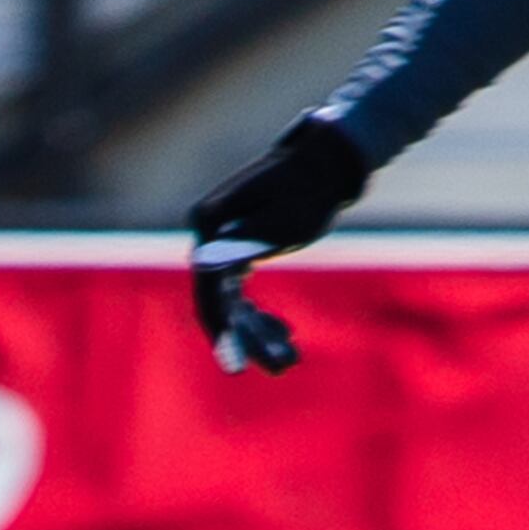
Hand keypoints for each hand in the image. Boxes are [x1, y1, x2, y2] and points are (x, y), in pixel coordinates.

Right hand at [187, 115, 368, 374]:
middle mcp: (209, 236)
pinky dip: (261, 318)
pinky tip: (287, 337)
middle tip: (280, 368)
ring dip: (258, 334)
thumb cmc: (309, 189)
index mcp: (210, 224)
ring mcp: (221, 245)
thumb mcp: (283, 222)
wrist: (325, 161)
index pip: (208, 291)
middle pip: (221, 302)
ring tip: (290, 360)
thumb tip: (203, 267)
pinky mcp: (238, 252)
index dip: (222, 333)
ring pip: (233, 304)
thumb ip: (244, 247)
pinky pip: (242, 295)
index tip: (236, 369)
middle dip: (250, 339)